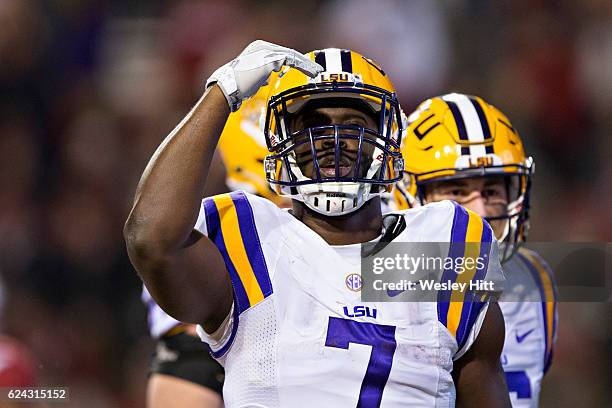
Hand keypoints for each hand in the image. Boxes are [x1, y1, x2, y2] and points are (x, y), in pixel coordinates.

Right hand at [206, 40, 322, 111]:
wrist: (229, 87)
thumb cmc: (237, 87)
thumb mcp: (251, 78)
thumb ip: (260, 75)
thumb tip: (267, 79)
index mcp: (257, 49)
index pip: (280, 54)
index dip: (294, 62)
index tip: (304, 70)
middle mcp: (262, 46)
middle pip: (288, 53)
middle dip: (303, 62)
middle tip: (315, 69)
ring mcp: (266, 50)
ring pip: (292, 55)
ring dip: (306, 64)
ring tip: (316, 72)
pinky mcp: (270, 58)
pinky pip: (292, 60)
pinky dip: (303, 66)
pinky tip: (310, 73)